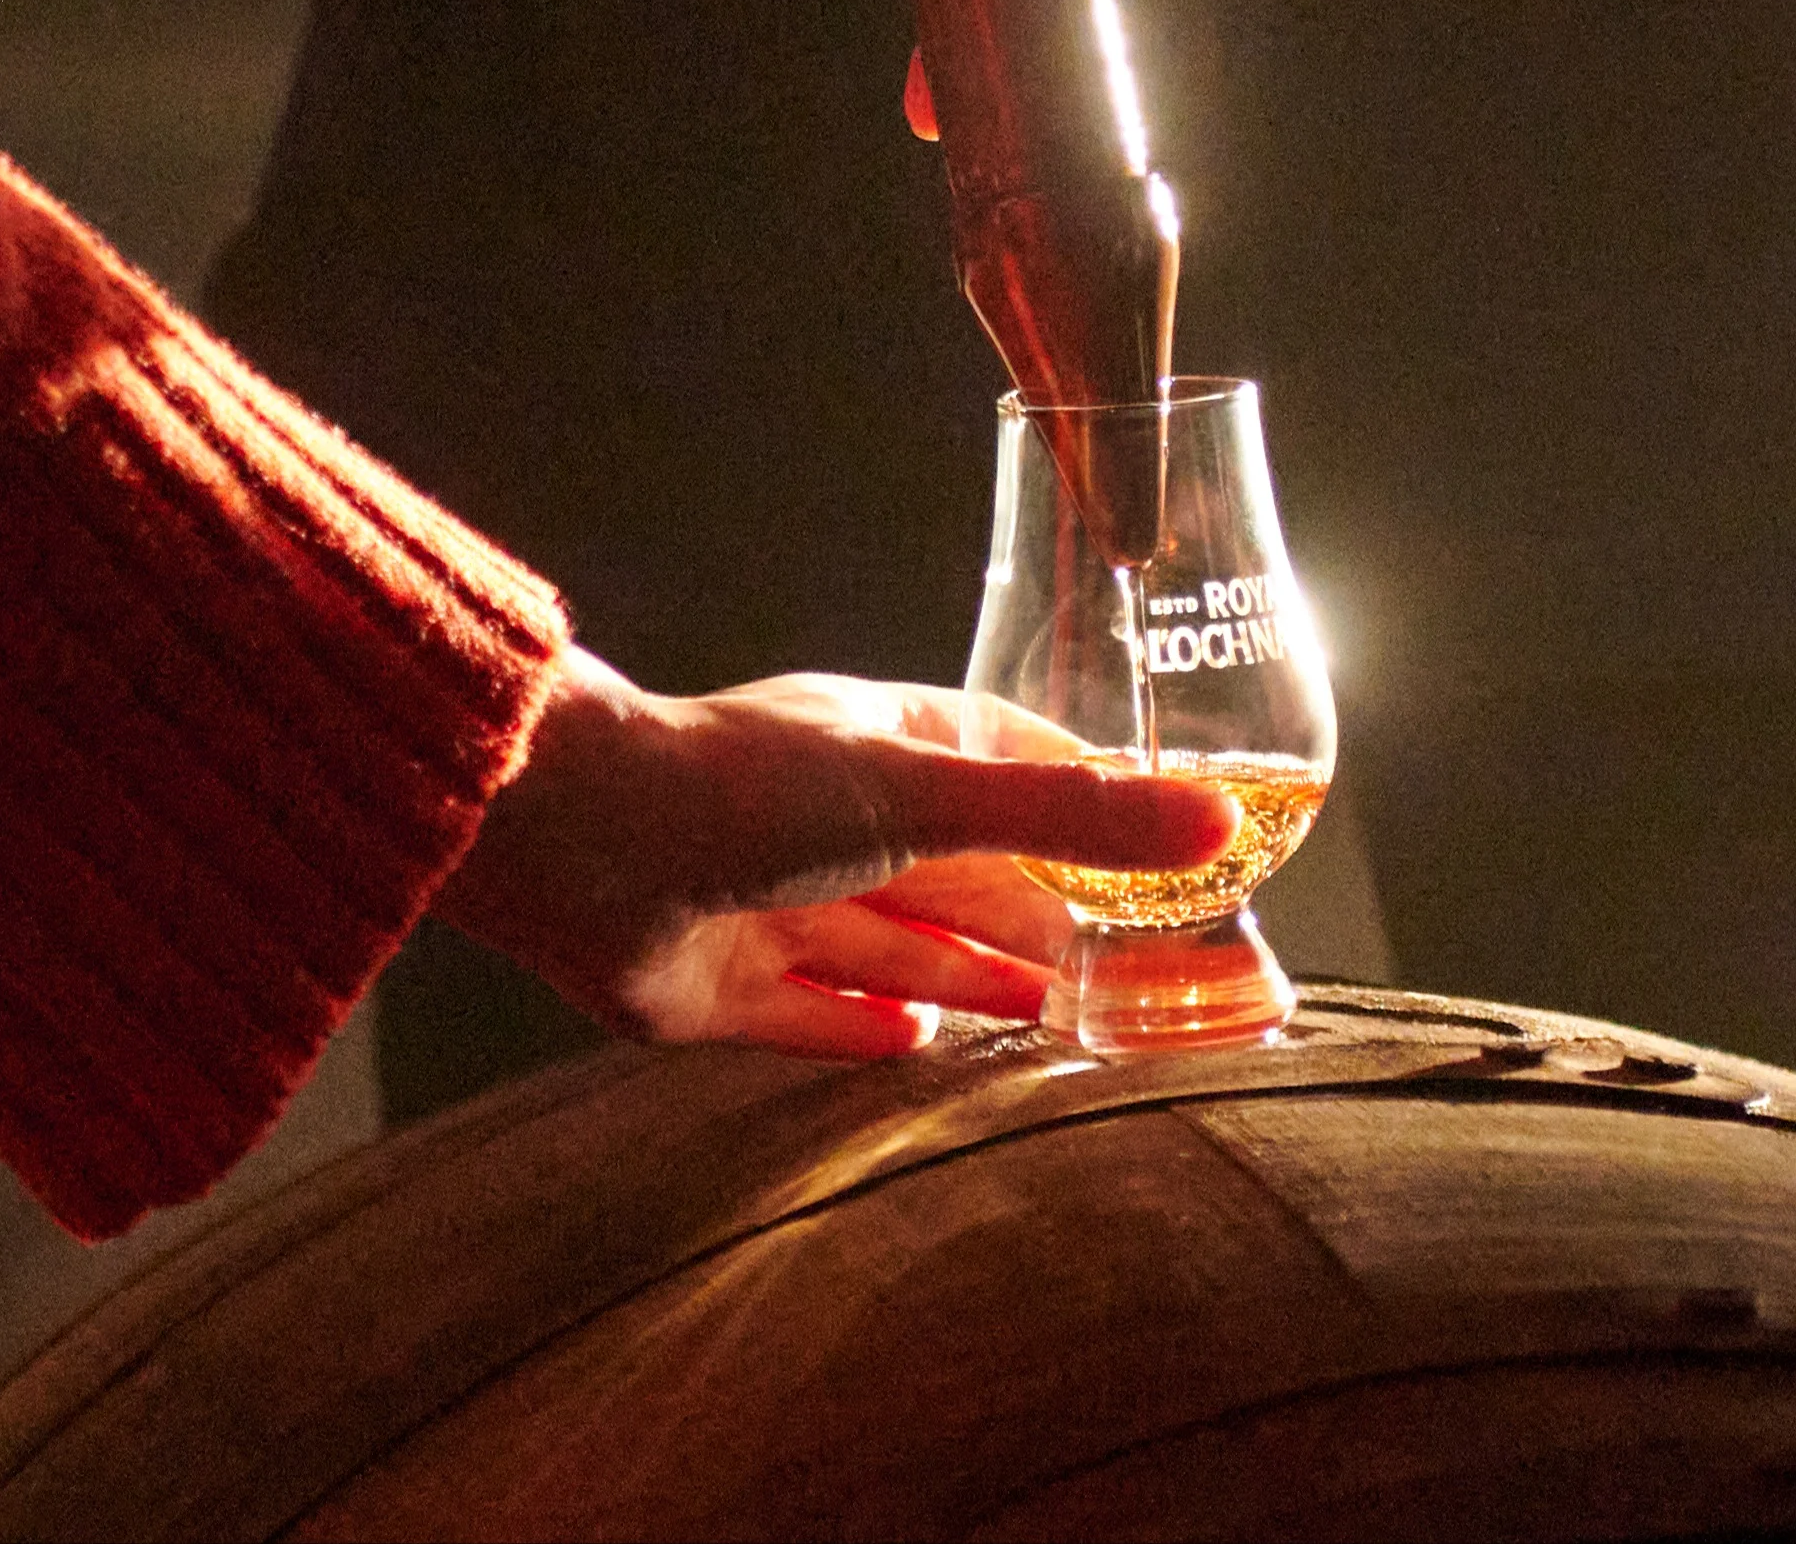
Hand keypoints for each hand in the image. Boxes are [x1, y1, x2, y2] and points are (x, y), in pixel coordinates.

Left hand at [428, 654, 1232, 1055]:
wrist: (577, 846)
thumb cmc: (746, 787)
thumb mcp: (933, 792)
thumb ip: (1073, 816)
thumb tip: (1218, 818)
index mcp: (884, 747)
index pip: (1011, 763)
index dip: (1086, 803)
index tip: (1165, 841)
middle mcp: (834, 819)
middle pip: (962, 871)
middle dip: (1038, 909)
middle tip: (1128, 962)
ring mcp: (779, 899)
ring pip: (899, 943)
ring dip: (970, 974)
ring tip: (1054, 1011)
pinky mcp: (729, 984)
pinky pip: (818, 1014)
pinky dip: (868, 1030)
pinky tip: (917, 1049)